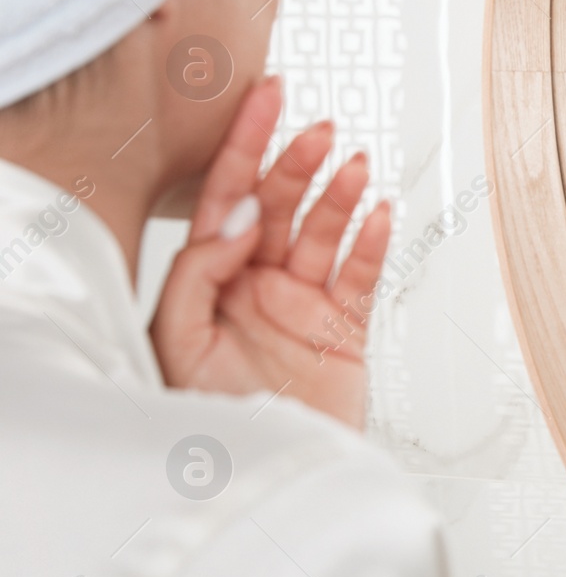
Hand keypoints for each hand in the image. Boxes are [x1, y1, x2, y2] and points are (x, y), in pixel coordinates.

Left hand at [149, 75, 391, 429]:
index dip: (245, 143)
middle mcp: (257, 283)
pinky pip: (363, 275)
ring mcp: (303, 303)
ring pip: (325, 233)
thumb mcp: (176, 342)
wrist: (262, 478)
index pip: (228, 197)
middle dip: (298, 163)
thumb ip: (199, 272)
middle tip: (317, 133)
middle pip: (281, 205)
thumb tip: (241, 219)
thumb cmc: (208, 419)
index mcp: (211, 279)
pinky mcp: (344, 329)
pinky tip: (379, 213)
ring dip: (340, 196)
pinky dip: (374, 243)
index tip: (265, 98)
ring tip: (353, 167)